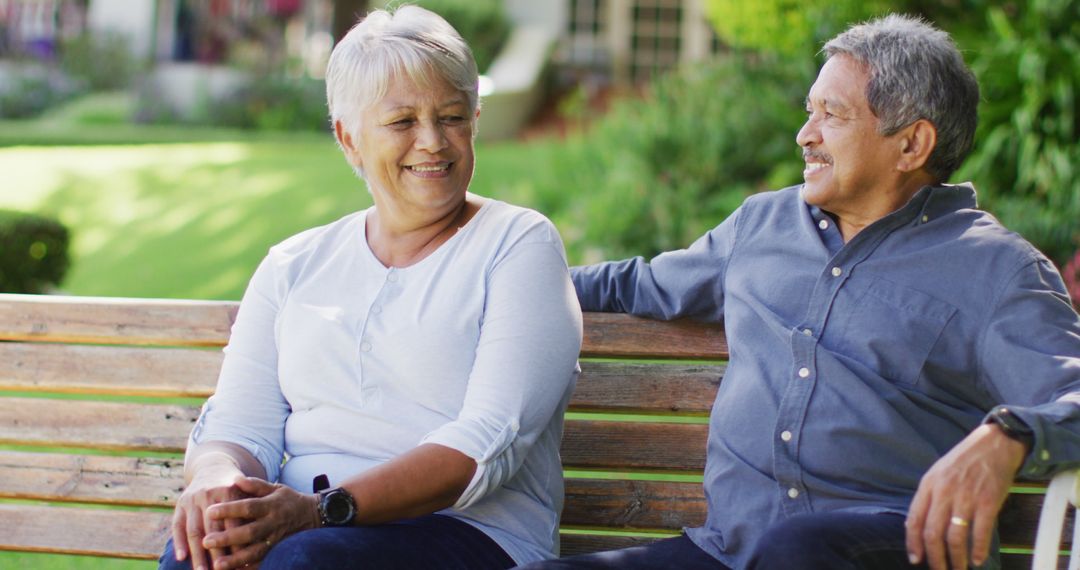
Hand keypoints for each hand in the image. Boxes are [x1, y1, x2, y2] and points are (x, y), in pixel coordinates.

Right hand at [171, 465, 249, 569]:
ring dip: (197, 554)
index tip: (240, 564)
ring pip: (194, 530)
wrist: (214, 467)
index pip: (233, 523)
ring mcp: (193, 499)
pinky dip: (178, 542)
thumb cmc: (236, 488)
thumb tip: (261, 544)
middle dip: (216, 553)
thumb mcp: (247, 493)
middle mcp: (210, 495)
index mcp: (230, 492)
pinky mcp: (180, 503)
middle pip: (213, 529)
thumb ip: (251, 513)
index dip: (236, 544)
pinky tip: (181, 558)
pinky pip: (177, 525)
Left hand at [200, 477, 321, 569]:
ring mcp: (277, 540)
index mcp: (271, 505)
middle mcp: (273, 523)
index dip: (229, 509)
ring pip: (255, 552)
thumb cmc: (288, 500)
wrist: (314, 516)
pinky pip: (263, 562)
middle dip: (227, 538)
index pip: (248, 507)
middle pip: (249, 532)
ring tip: (217, 564)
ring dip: (236, 560)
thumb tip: (235, 479)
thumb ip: (255, 485)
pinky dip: (249, 568)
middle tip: (206, 541)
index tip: (209, 511)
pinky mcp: (278, 551)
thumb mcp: (275, 488)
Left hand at [906, 423, 1027, 568]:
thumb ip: (926, 498)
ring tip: (959, 568)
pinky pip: (981, 532)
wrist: (993, 444)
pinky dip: (979, 550)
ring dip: (956, 558)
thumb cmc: (963, 461)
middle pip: (933, 533)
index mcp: (928, 485)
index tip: (915, 559)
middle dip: (935, 558)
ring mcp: (966, 497)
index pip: (914, 519)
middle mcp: (944, 492)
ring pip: (955, 536)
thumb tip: (914, 525)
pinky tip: (977, 559)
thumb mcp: (937, 474)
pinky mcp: (988, 501)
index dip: (913, 543)